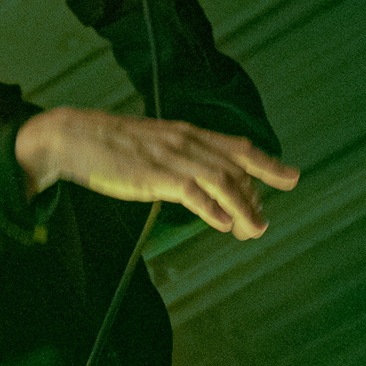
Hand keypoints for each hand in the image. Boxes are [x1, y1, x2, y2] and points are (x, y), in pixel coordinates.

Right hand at [16, 108, 299, 238]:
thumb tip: (197, 181)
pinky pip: (191, 192)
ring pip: (221, 182)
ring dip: (242, 209)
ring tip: (253, 231)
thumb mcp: (152, 146)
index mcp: (187, 133)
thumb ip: (178, 159)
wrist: (72, 137)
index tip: (292, 178)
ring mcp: (170, 157)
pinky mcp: (153, 175)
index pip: (238, 147)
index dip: (268, 163)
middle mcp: (186, 142)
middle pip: (236, 168)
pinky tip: (224, 224)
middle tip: (262, 225)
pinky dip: (212, 209)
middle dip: (255, 197)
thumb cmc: (108, 146)